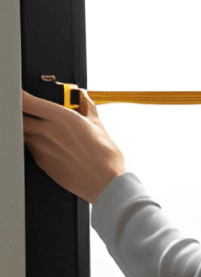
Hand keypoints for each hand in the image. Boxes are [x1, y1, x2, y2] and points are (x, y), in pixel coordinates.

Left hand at [22, 87, 127, 203]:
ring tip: (49, 130)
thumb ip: (85, 106)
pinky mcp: (41, 163)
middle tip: (35, 112)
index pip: (25, 100)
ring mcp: (41, 148)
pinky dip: (37, 143)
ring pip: (24, 133)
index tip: (24, 94)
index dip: (21, 95)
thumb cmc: (104, 156)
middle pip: (18, 117)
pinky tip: (54, 145)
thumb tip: (82, 97)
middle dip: (23, 113)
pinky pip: (31, 148)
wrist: (105, 182)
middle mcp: (46, 132)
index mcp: (59, 118)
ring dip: (30, 128)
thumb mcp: (97, 124)